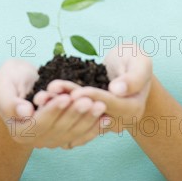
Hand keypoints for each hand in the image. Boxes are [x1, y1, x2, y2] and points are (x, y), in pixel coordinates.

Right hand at [0, 59, 106, 148]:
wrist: (21, 83)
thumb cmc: (11, 79)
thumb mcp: (2, 83)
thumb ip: (9, 100)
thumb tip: (24, 113)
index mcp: (19, 129)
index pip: (38, 122)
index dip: (52, 110)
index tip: (65, 97)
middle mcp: (36, 139)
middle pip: (58, 129)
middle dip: (74, 113)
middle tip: (89, 99)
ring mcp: (51, 139)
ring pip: (72, 132)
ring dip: (88, 120)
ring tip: (100, 105)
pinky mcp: (64, 134)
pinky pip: (81, 133)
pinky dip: (94, 127)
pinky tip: (107, 118)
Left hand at [36, 43, 152, 137]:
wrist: (127, 65)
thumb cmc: (135, 59)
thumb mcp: (139, 61)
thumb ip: (132, 77)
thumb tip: (118, 90)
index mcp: (132, 108)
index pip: (109, 104)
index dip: (92, 97)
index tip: (75, 92)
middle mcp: (118, 121)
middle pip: (90, 113)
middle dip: (69, 103)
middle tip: (50, 93)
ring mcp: (104, 122)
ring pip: (79, 116)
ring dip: (59, 108)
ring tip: (42, 97)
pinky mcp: (90, 117)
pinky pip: (74, 115)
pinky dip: (58, 109)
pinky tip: (42, 104)